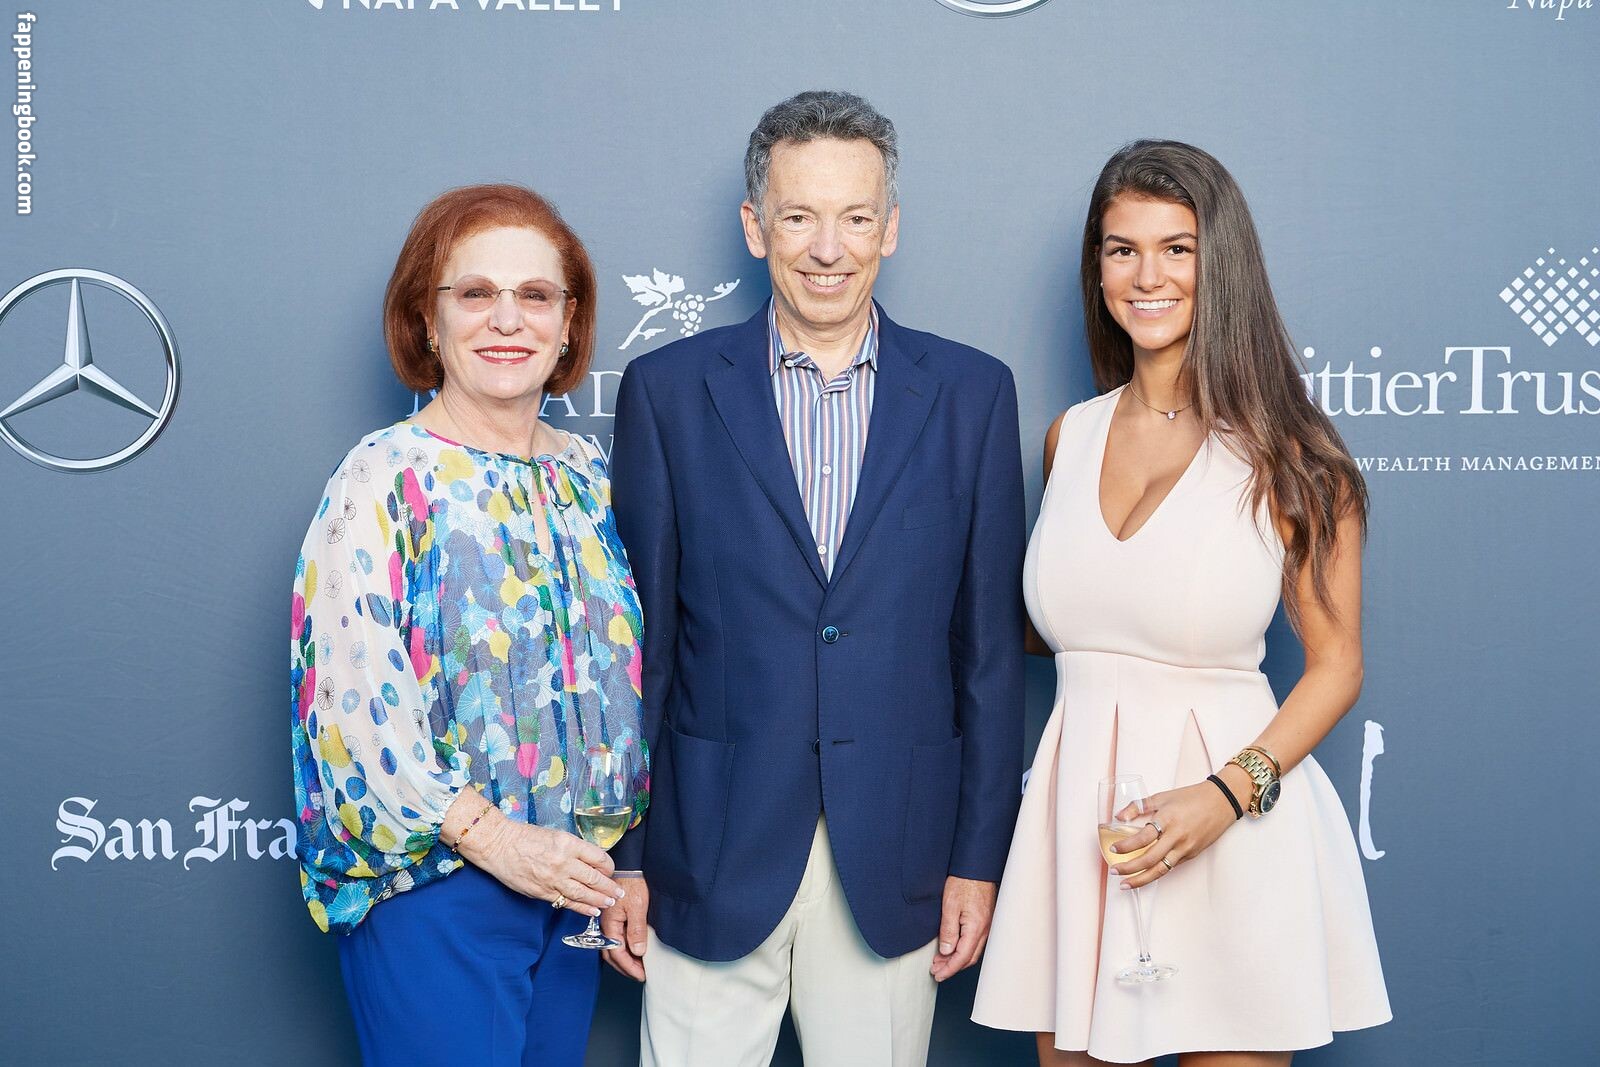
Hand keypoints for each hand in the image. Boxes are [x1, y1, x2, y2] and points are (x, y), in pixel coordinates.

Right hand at [462, 816, 623, 917]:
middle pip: (594, 878)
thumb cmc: (525, 837)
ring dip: (600, 900)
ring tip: (610, 903)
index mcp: (568, 844)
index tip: (610, 870)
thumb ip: (573, 848)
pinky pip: (567, 902)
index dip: (608, 866)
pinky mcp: (543, 892)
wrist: (498, 846)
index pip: (598, 857)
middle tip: (619, 893)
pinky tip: (593, 910)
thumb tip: (590, 862)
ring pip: (583, 893)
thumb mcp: (555, 835)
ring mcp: (553, 879)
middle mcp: (564, 862)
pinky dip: (582, 908)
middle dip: (609, 887)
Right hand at [602, 876, 649, 980]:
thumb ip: (637, 930)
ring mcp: (608, 922)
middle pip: (611, 955)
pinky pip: (615, 939)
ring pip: (612, 948)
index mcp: (610, 925)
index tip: (642, 975)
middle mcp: (606, 926)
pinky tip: (633, 950)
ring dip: (624, 960)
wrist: (629, 865)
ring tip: (638, 966)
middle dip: (626, 968)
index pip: (617, 954)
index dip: (629, 967)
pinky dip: (623, 949)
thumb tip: (638, 952)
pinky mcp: (613, 918)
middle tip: (640, 975)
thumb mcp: (638, 906)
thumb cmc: (632, 882)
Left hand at [929, 876, 996, 982]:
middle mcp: (985, 930)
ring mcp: (987, 926)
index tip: (938, 975)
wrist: (976, 867)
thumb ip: (948, 931)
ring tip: (940, 960)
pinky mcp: (986, 920)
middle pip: (969, 958)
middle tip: (936, 970)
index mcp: (976, 928)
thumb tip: (946, 952)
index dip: (949, 969)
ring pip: (973, 951)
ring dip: (957, 959)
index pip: (962, 958)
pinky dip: (963, 949)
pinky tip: (953, 946)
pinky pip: (976, 941)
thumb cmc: (963, 882)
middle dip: (952, 967)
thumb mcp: (950, 906)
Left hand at [1107, 772, 1243, 889]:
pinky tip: (1144, 875)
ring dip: (1142, 879)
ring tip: (1126, 884)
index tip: (1113, 850)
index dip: (1126, 846)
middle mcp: (1177, 837)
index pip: (1143, 838)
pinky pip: (1171, 867)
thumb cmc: (1191, 797)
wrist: (1221, 802)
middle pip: (1150, 859)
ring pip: (1161, 870)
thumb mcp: (1162, 796)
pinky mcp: (1192, 854)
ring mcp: (1186, 848)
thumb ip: (1139, 806)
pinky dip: (1156, 873)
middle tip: (1114, 871)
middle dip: (1130, 868)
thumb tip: (1118, 816)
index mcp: (1168, 819)